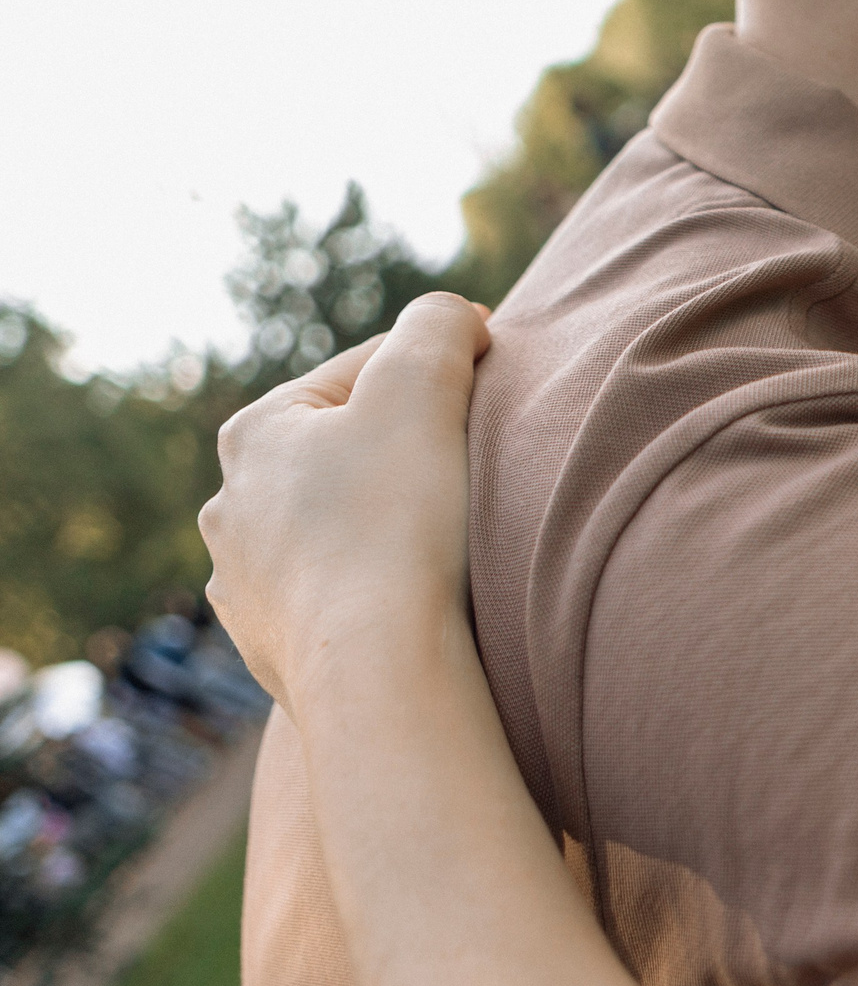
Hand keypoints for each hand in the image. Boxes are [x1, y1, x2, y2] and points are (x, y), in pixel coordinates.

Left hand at [200, 294, 490, 715]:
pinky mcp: (270, 645)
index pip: (367, 372)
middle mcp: (231, 504)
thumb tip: (454, 316)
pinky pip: (329, 596)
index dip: (442, 368)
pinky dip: (367, 589)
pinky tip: (408, 598)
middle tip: (475, 467)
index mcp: (257, 432)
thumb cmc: (396, 523)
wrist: (375, 669)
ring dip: (379, 523)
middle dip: (404, 451)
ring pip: (330, 528)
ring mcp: (243, 582)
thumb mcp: (424, 388)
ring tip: (442, 540)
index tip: (499, 378)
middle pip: (344, 452)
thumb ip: (438, 327)